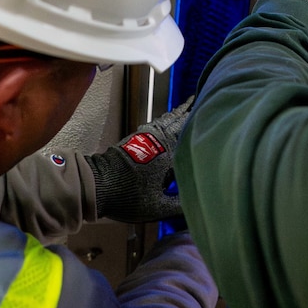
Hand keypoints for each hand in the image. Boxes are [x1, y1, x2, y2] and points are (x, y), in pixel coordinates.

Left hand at [88, 95, 193, 222]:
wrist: (96, 185)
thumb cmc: (128, 196)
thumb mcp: (157, 206)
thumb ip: (179, 204)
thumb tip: (198, 201)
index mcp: (169, 155)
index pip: (189, 135)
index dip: (200, 123)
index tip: (212, 113)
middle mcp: (159, 141)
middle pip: (177, 122)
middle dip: (189, 112)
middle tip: (200, 101)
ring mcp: (145, 138)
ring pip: (165, 121)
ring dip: (176, 114)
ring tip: (186, 108)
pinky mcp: (134, 139)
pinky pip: (155, 124)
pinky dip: (164, 120)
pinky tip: (165, 122)